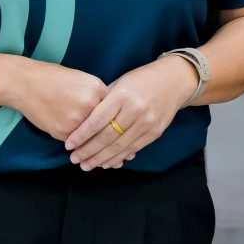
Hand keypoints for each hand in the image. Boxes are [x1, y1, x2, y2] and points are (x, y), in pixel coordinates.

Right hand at [14, 59, 108, 141]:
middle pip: (106, 126)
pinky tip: (73, 138)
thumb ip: (95, 94)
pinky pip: (76, 141)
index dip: (114, 118)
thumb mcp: (80, 79)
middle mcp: (90, 104)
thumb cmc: (51, 78)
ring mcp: (77, 120)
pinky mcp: (64, 133)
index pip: (114, 108)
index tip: (118, 126)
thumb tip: (108, 112)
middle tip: (117, 149)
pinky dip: (75, 141)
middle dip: (108, 136)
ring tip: (95, 147)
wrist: (24, 82)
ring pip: (91, 137)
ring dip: (92, 142)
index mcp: (97, 88)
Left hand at [64, 56, 197, 169]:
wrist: (175, 81)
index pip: (97, 120)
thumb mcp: (121, 82)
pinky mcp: (155, 133)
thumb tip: (85, 118)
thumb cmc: (143, 78)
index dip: (82, 134)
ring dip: (101, 158)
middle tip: (74, 159)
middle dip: (88, 150)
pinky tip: (106, 162)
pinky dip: (118, 157)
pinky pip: (133, 149)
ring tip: (86, 165)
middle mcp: (135, 110)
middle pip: (107, 136)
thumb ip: (105, 100)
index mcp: (122, 95)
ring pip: (119, 146)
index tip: (69, 144)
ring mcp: (146, 123)